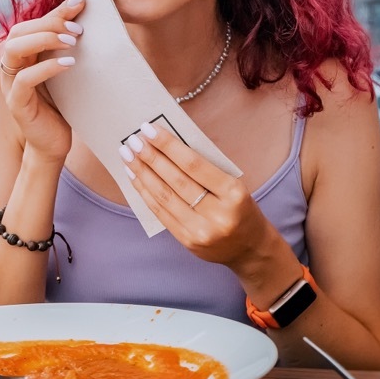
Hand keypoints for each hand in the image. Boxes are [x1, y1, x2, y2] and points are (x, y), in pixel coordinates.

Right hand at [0, 0, 84, 162]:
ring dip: (44, 39)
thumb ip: (65, 49)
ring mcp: (9, 84)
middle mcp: (10, 67)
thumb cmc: (61, 106)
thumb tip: (85, 20)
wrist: (53, 143)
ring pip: (15, 49)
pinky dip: (46, 67)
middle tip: (78, 28)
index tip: (80, 2)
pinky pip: (24, 79)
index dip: (55, 11)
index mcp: (21, 56)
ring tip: (72, 41)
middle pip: (19, 31)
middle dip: (49, 23)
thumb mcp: (64, 73)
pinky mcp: (16, 103)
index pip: (31, 24)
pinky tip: (69, 64)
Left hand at [118, 122, 277, 270]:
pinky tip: (136, 178)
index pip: (194, 165)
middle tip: (133, 141)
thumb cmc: (240, 208)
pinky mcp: (188, 242)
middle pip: (176, 181)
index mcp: (233, 192)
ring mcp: (202, 231)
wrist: (251, 248)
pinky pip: (161, 214)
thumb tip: (167, 146)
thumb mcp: (233, 185)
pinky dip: (146, 194)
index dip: (168, 146)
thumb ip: (205, 169)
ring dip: (143, 174)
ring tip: (128, 156)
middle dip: (151, 158)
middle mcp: (218, 214)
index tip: (149, 130)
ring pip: (165, 197)